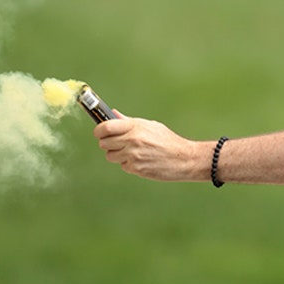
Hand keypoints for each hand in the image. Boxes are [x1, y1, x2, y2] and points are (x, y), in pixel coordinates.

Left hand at [93, 113, 209, 181]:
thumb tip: (113, 115)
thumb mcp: (151, 126)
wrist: (184, 158)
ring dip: (117, 155)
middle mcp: (132, 140)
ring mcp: (133, 155)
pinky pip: (123, 166)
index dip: (99, 130)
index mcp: (135, 126)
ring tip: (132, 152)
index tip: (100, 133)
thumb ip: (129, 122)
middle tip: (117, 143)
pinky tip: (142, 161)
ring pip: (110, 156)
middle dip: (108, 144)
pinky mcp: (136, 168)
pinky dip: (129, 164)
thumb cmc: (169, 141)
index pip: (105, 127)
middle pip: (104, 143)